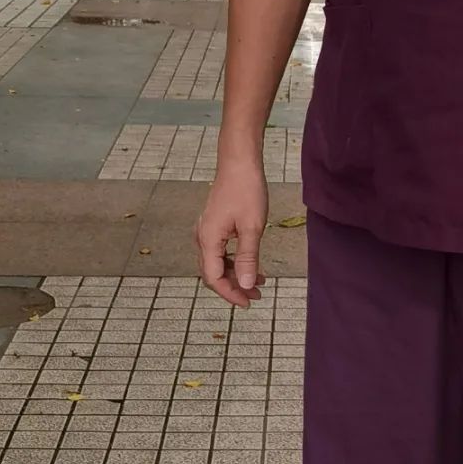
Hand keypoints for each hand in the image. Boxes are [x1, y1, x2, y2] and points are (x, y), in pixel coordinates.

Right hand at [195, 156, 268, 307]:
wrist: (239, 161)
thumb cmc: (246, 190)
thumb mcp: (252, 227)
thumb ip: (248, 258)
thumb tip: (246, 285)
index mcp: (208, 240)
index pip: (214, 278)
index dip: (230, 293)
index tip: (249, 302)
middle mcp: (202, 237)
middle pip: (213, 272)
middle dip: (235, 286)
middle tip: (257, 295)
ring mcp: (206, 230)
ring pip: (217, 262)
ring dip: (236, 273)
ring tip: (260, 281)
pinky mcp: (214, 223)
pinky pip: (220, 250)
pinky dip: (234, 260)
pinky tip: (251, 262)